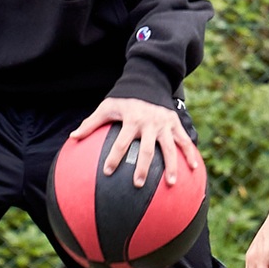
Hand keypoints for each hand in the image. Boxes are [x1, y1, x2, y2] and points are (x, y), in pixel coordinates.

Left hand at [70, 97, 200, 186]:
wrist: (149, 82)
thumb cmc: (124, 99)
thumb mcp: (107, 107)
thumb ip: (91, 123)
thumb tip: (73, 137)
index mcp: (132, 120)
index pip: (121, 141)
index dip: (114, 156)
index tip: (107, 172)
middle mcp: (149, 123)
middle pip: (147, 149)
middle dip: (143, 167)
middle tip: (138, 184)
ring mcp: (165, 125)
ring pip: (170, 148)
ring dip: (172, 166)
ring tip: (171, 184)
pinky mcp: (175, 124)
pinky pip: (185, 141)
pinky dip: (191, 154)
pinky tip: (195, 169)